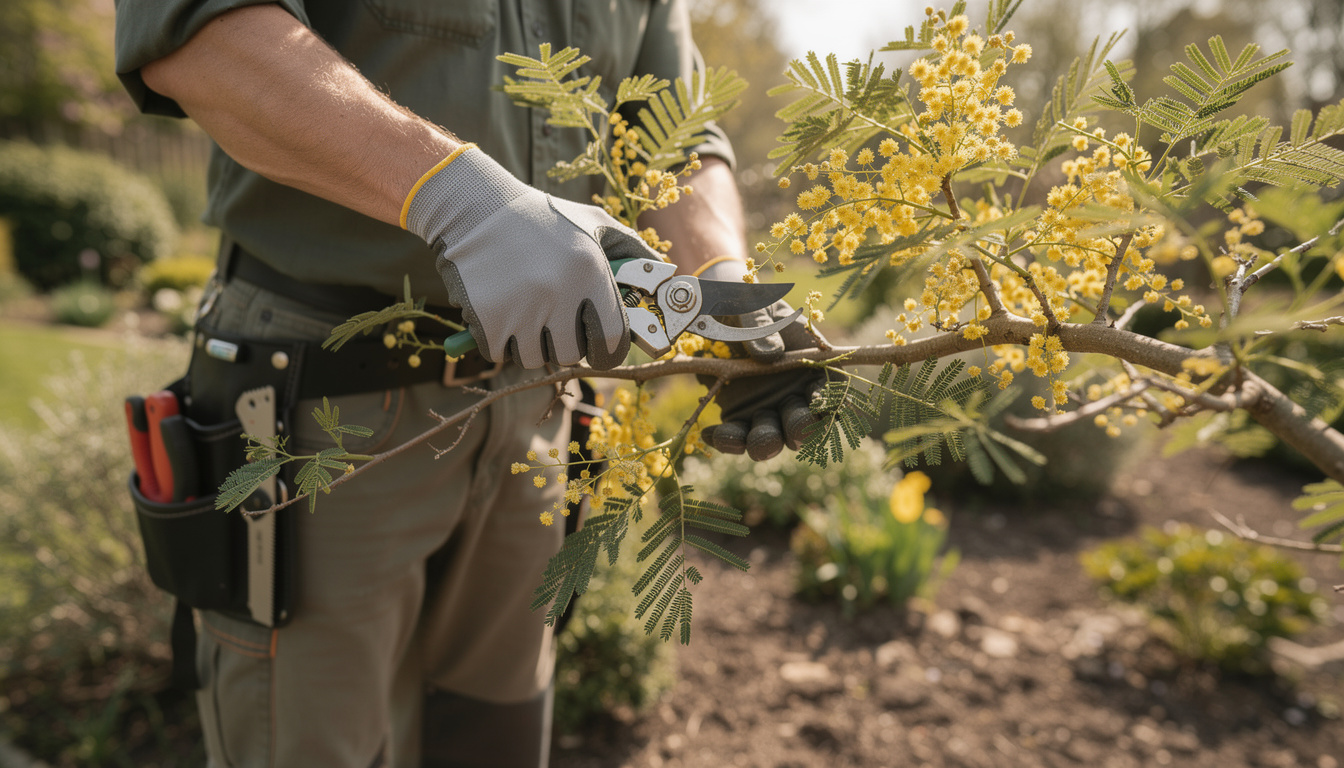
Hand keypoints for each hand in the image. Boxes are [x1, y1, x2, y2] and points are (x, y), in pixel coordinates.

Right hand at [404, 146, 658, 369]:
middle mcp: (558, 295)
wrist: (476, 207)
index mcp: (589, 273)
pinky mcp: (487, 320)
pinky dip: (502, 339)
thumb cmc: (544, 218)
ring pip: (535, 357)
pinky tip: (502, 307)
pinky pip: (501, 353)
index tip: (600, 346)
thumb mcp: (594, 223)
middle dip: (566, 342)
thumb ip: (634, 251)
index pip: (611, 341)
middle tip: (556, 318)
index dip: (608, 349)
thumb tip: (668, 278)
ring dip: (532, 342)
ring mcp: (520, 310)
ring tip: (527, 308)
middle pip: (571, 356)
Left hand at [695, 260, 825, 460]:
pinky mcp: (738, 416)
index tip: (815, 400)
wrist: (714, 310)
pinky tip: (708, 432)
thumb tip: (768, 354)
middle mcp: (794, 395)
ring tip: (747, 439)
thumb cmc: (744, 303)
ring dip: (764, 444)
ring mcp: (767, 409)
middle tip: (792, 428)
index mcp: (812, 366)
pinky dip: (725, 440)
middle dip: (799, 430)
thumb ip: (760, 325)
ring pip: (772, 439)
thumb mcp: (751, 305)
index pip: (832, 391)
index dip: (830, 402)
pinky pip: (735, 437)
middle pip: (805, 425)